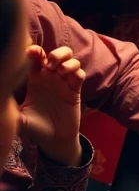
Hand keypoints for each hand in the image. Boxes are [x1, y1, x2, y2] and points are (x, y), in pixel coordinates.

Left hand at [18, 46, 84, 165]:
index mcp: (35, 79)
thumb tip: (1, 101)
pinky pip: (80, 74)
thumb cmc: (35, 127)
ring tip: (60, 70)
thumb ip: (9, 109)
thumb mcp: (18, 118)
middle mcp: (50, 78)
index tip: (32, 53)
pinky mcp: (76, 91)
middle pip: (57, 53)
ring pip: (71, 60)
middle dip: (56, 53)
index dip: (35, 51)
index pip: (36, 57)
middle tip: (50, 63)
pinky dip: (76, 72)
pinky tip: (69, 78)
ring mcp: (64, 83)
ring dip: (67, 61)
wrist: (54, 139)